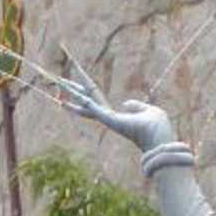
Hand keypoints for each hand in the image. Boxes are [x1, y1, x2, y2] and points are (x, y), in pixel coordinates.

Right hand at [55, 53, 177, 150]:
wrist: (159, 136)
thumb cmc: (156, 125)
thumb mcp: (147, 110)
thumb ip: (136, 106)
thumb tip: (124, 103)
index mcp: (114, 114)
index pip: (94, 97)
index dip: (83, 87)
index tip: (73, 78)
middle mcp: (106, 117)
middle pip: (84, 98)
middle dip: (71, 88)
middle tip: (56, 79)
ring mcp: (106, 118)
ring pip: (84, 101)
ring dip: (71, 91)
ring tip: (57, 81)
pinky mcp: (109, 119)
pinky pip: (92, 108)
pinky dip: (81, 102)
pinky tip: (66, 98)